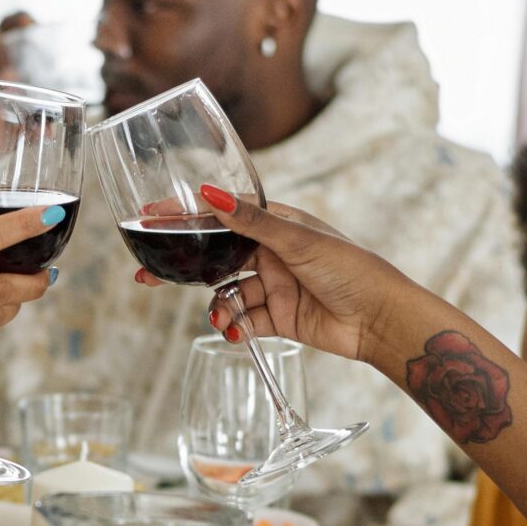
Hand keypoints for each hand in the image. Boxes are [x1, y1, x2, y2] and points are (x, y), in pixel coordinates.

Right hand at [136, 186, 405, 364]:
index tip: (150, 217)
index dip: (186, 217)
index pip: (221, 215)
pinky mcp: (278, 318)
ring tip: (220, 317)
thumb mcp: (296, 240)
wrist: (379, 318)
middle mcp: (271, 253)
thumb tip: (210, 193)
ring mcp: (273, 287)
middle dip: (184, 268)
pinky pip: (244, 321)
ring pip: (227, 294)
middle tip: (148, 276)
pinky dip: (235, 327)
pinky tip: (234, 332)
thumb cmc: (349, 268)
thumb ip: (250, 221)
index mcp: (276, 225)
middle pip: (215, 257)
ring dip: (218, 307)